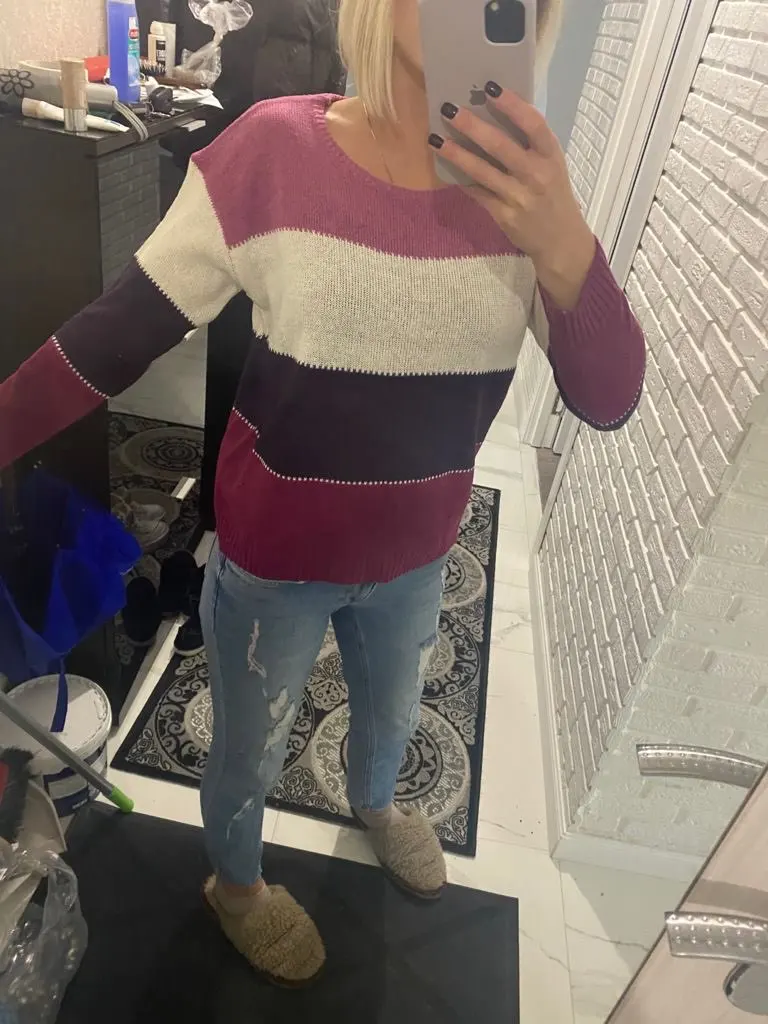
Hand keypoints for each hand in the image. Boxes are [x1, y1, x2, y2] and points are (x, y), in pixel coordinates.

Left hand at [430, 83, 595, 309]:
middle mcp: (536, 174)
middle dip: (472, 126)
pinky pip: (477, 193)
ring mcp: (519, 197)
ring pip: (482, 171)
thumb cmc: (553, 194)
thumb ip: (530, 145)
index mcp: (551, 155)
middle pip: (501, 146)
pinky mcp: (504, 215)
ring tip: (435, 139)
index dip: (512, 105)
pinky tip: (446, 167)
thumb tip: (495, 114)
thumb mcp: (552, 165)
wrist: (560, 240)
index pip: (533, 124)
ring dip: (456, 154)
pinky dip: (461, 179)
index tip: (490, 87)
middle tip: (449, 109)